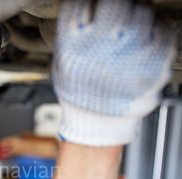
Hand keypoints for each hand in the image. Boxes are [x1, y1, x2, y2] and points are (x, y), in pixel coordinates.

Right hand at [52, 0, 175, 145]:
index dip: (88, 5)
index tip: (91, 9)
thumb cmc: (78, 90)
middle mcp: (106, 44)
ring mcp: (135, 50)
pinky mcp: (157, 59)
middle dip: (114, 8)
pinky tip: (141, 42)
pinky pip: (162, 30)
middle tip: (112, 19)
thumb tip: (86, 6)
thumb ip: (72, 31)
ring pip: (142, 13)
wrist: (97, 120)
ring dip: (135, 17)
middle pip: (116, 3)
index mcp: (77, 43)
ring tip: (127, 33)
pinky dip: (153, 31)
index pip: (82, 4)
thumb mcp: (62, 58)